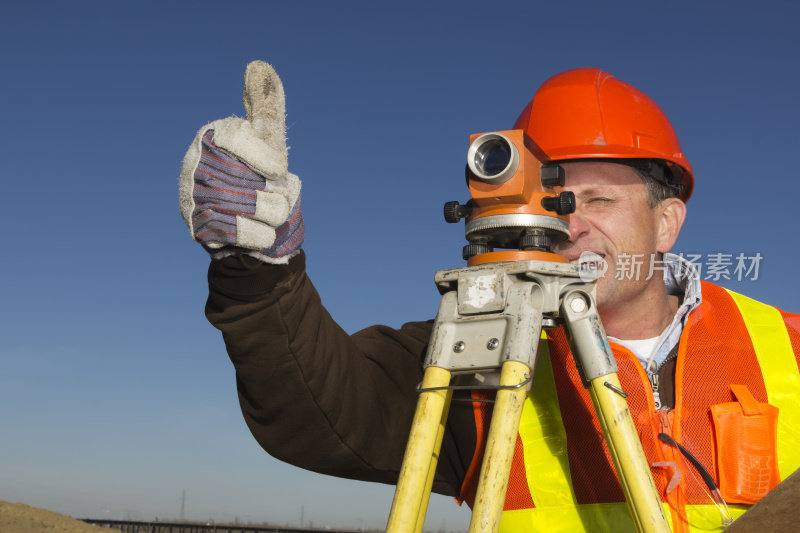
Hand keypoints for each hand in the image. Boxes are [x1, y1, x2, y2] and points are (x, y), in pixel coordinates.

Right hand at [179, 60, 303, 263]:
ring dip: (273, 216)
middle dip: (276, 193)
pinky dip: (260, 236)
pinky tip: (255, 233)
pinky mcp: (198, 229)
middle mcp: (195, 164)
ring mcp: (193, 197)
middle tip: (269, 196)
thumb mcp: (267, 141)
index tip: (277, 169)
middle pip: (256, 178)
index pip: (238, 138)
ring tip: (266, 215)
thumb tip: (259, 64)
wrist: (248, 232)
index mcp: (212, 137)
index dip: (265, 158)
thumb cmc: (259, 179)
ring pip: (258, 208)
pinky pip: (246, 233)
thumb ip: (266, 107)